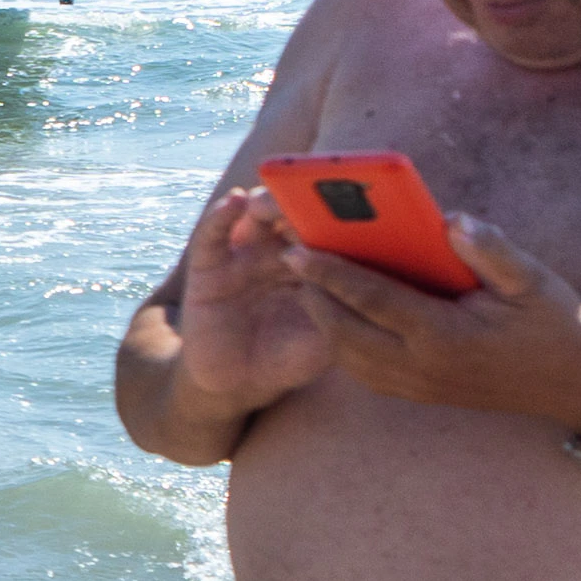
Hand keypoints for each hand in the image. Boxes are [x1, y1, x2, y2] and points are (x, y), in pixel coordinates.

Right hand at [171, 187, 334, 420]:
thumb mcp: (326, 338)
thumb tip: (373, 279)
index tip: (357, 204)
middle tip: (317, 195)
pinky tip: (235, 202)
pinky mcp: (207, 265)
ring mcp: (243, 255)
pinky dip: (221, 214)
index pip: (327, 227)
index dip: (340, 214)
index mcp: (311, 265)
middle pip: (292, 211)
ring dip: (268, 200)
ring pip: (254, 213)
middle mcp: (278, 252)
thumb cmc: (287, 360)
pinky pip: (212, 233)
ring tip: (279, 199)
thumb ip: (342, 311)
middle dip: (305, 199)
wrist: (237, 386)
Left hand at [289, 212, 580, 429]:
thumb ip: (491, 251)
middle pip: (344, 332)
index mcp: (445, 336)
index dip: (330, 272)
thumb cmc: (554, 324)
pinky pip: (363, 370)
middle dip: (311, 295)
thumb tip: (452, 220)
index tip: (297, 248)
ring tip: (306, 282)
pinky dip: (342, 342)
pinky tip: (338, 313)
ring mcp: (418, 386)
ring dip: (322, 321)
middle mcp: (423, 366)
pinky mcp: (419, 394)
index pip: (371, 299)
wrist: (577, 383)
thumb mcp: (533, 281)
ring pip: (347, 357)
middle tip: (290, 259)